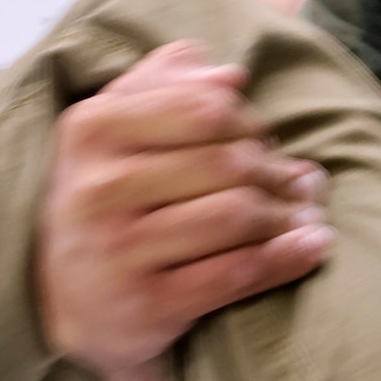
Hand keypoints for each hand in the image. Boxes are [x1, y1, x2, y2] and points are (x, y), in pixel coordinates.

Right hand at [38, 42, 332, 373]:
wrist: (67, 305)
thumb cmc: (106, 202)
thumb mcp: (112, 134)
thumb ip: (163, 86)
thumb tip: (230, 75)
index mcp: (92, 130)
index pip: (206, 110)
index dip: (251, 123)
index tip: (264, 140)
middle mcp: (98, 189)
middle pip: (228, 163)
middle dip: (278, 171)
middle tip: (300, 182)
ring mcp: (119, 251)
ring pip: (237, 216)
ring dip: (290, 214)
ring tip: (308, 212)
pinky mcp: (147, 306)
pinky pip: (238, 273)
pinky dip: (288, 256)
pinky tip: (313, 245)